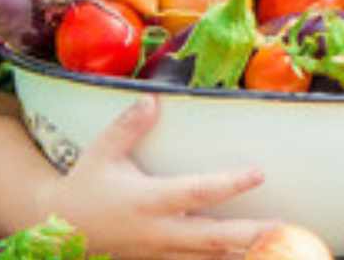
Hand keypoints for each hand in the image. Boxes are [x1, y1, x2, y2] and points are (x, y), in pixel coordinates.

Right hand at [38, 94, 273, 259]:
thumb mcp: (101, 152)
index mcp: (147, 200)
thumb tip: (152, 100)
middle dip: (250, 235)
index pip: (196, 192)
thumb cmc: (84, 185)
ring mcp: (159, 252)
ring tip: (278, 246)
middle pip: (212, 238)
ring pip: (207, 259)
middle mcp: (158, 231)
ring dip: (242, 254)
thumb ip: (127, 127)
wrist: (59, 229)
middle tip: (285, 228)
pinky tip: (245, 257)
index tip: (258, 173)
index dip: (229, 184)